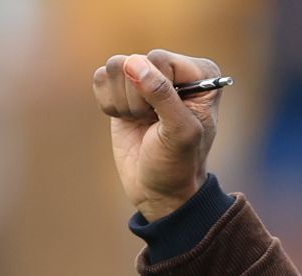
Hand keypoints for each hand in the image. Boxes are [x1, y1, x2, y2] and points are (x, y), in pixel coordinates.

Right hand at [92, 50, 222, 220]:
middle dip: (137, 99)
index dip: (155, 90)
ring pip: (114, 67)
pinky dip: (109, 104)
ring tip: (142, 122)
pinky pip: (100, 78)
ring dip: (123, 103)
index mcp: (201, 74)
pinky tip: (127, 120)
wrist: (159, 189)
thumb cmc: (178, 164)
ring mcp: (147, 76)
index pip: (159, 59)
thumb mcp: (180, 133)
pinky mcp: (121, 87)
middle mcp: (174, 69)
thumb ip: (162, 95)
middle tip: (153, 123)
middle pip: (134, 61)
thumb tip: (133, 63)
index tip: (167, 117)